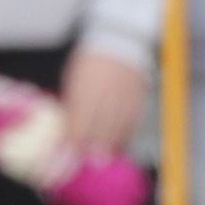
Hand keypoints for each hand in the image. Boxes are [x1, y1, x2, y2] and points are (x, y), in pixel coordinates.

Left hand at [54, 49, 149, 168]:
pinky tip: (121, 143)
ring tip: (104, 158)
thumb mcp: (75, 77)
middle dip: (90, 146)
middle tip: (86, 162)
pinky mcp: (136, 97)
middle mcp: (104, 92)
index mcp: (85, 86)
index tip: (68, 152)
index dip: (72, 138)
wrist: (119, 41)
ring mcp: (123, 95)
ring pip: (116, 126)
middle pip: (97, 126)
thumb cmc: (91, 60)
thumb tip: (68, 125)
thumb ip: (73, 101)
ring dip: (109, 144)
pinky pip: (132, 120)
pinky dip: (126, 134)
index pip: (77, 119)